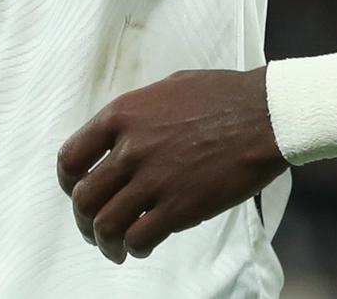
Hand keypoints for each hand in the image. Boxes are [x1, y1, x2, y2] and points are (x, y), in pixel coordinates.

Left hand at [56, 67, 286, 263]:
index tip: (77, 191)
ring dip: (105, 242)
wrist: (266, 114)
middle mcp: (130, 148)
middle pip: (83, 198)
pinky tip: (142, 247)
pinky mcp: (179, 207)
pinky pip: (138, 239)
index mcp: (123, 115)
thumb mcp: (168, 88)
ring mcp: (153, 179)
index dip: (69, 182)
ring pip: (105, 225)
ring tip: (115, 248)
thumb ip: (138, 113)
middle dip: (84, 220)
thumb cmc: (224, 95)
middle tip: (95, 228)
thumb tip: (121, 134)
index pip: (71, 158)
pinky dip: (134, 249)